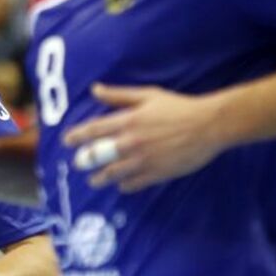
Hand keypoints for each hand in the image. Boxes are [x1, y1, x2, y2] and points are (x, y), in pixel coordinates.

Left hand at [63, 83, 225, 191]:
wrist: (208, 125)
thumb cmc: (178, 107)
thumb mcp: (148, 95)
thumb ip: (119, 95)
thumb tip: (95, 90)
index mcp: (127, 121)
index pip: (93, 130)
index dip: (77, 136)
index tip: (67, 141)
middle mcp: (131, 142)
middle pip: (98, 155)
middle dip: (84, 161)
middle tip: (77, 164)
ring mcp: (143, 160)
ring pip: (112, 173)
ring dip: (100, 178)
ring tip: (94, 181)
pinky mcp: (157, 173)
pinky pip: (133, 184)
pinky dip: (124, 185)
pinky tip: (121, 185)